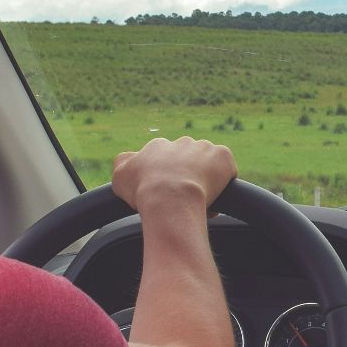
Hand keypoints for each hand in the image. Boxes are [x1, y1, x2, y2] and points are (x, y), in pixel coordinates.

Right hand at [111, 137, 236, 212]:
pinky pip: (227, 170)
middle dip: (187, 178)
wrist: (170, 198)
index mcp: (158, 146)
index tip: (168, 196)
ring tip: (200, 203)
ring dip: (206, 181)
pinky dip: (224, 183)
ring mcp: (204, 148)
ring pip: (208, 165)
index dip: (167, 180)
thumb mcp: (119, 177)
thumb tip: (128, 159)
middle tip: (184, 200)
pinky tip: (216, 199)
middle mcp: (181, 142)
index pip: (164, 160)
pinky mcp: (223, 156)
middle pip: (187, 161)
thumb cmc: (144, 191)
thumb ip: (122, 163)